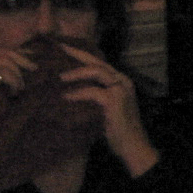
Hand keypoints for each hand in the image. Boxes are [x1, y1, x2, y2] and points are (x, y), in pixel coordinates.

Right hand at [0, 47, 31, 156]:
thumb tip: (15, 74)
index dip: (14, 55)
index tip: (29, 60)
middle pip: (1, 52)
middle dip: (22, 59)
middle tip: (34, 68)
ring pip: (5, 61)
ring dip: (17, 74)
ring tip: (19, 88)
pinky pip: (5, 74)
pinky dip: (14, 82)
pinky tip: (14, 93)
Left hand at [55, 49, 157, 172]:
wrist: (133, 146)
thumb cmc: (118, 129)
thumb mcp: (105, 106)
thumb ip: (95, 93)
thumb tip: (70, 86)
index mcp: (121, 81)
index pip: (99, 63)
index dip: (82, 54)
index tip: (65, 47)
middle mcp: (123, 81)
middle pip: (97, 62)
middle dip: (77, 54)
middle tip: (60, 48)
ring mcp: (121, 90)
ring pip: (96, 72)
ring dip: (76, 73)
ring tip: (61, 77)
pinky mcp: (115, 100)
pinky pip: (92, 91)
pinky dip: (77, 94)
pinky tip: (67, 97)